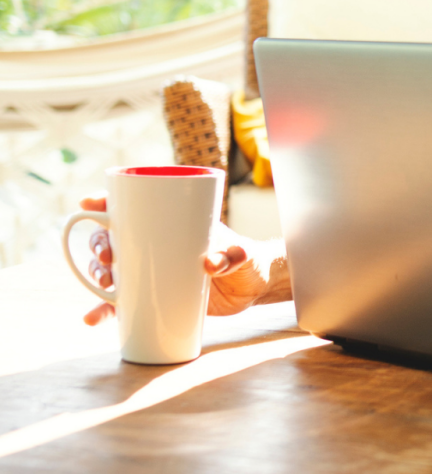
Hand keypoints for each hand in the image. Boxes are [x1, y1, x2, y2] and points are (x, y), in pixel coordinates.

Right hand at [80, 195, 272, 325]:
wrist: (251, 288)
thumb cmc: (245, 259)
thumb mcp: (242, 253)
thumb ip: (232, 256)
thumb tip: (209, 263)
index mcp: (169, 224)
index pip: (131, 208)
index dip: (105, 203)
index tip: (90, 202)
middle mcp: (152, 247)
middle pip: (111, 239)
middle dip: (99, 245)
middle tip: (105, 257)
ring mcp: (148, 273)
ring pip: (110, 271)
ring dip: (96, 277)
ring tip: (102, 286)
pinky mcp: (151, 299)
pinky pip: (121, 305)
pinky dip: (104, 311)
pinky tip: (92, 319)